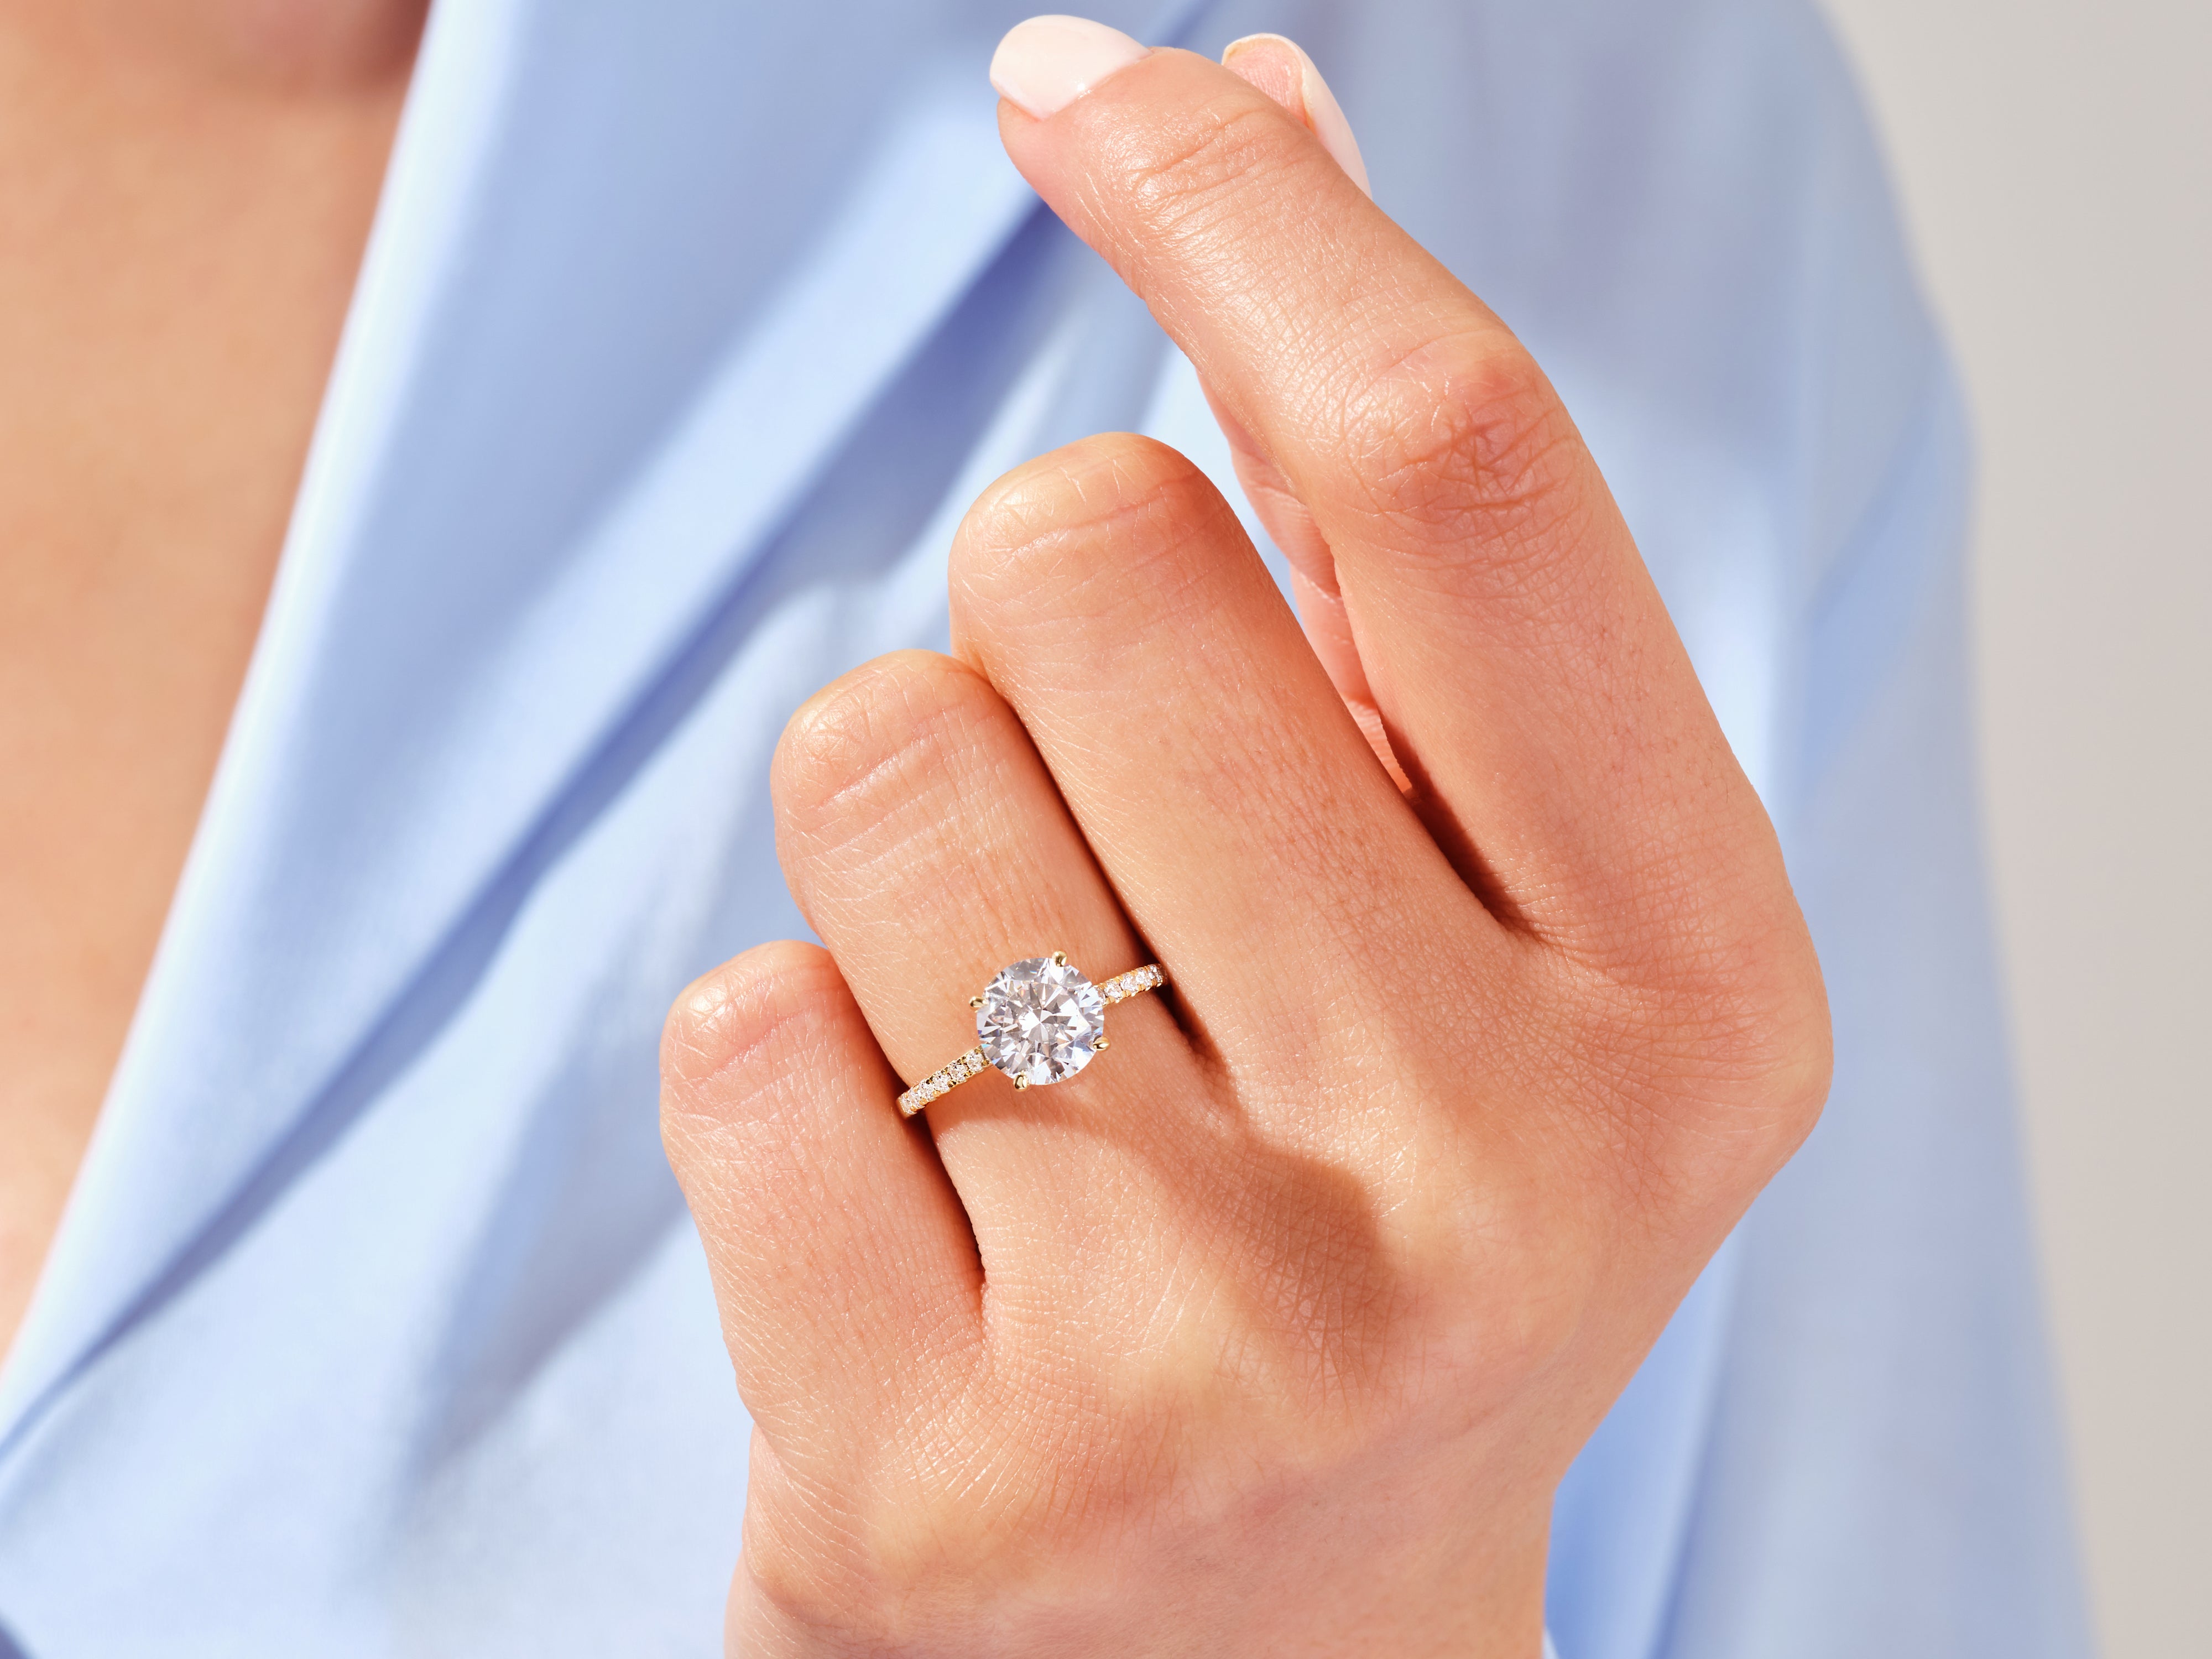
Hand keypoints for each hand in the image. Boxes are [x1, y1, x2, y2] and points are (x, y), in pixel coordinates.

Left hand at [660, 22, 1829, 1656]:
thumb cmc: (1363, 1238)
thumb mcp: (1481, 933)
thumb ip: (1384, 562)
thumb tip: (1251, 109)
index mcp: (1682, 990)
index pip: (1447, 466)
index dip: (1247, 214)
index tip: (1095, 98)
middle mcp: (1491, 1166)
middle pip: (1082, 560)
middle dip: (1039, 628)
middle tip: (1116, 849)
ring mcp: (1217, 1339)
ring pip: (877, 760)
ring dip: (900, 845)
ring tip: (1018, 1047)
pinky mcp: (944, 1480)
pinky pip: (732, 1026)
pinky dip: (780, 1069)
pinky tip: (913, 1219)